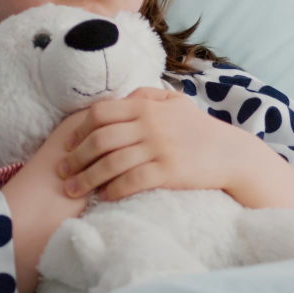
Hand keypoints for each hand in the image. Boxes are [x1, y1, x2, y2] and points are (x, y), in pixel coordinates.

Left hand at [56, 86, 249, 200]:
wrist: (231, 154)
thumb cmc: (199, 129)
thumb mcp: (176, 102)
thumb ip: (148, 95)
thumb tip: (123, 95)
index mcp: (146, 106)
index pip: (101, 113)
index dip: (79, 129)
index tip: (68, 144)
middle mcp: (150, 125)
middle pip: (100, 139)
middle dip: (76, 157)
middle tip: (62, 171)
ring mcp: (159, 148)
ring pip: (111, 163)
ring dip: (86, 178)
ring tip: (71, 190)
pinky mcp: (168, 171)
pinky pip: (132, 181)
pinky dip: (113, 190)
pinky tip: (104, 197)